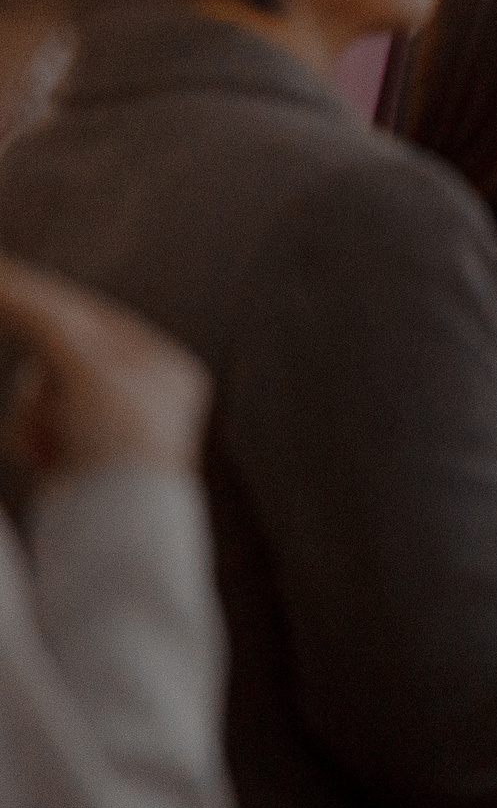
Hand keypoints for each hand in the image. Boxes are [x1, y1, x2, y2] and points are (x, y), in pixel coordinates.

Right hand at [0, 255, 208, 477]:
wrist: (118, 530)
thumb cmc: (117, 440)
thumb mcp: (82, 367)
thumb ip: (41, 316)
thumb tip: (3, 277)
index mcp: (168, 368)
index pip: (96, 318)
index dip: (46, 298)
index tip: (4, 281)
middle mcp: (147, 398)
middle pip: (63, 355)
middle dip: (42, 376)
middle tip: (18, 353)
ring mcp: (111, 431)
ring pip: (41, 393)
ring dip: (34, 412)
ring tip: (57, 443)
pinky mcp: (78, 463)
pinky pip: (34, 429)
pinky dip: (30, 439)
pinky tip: (49, 464)